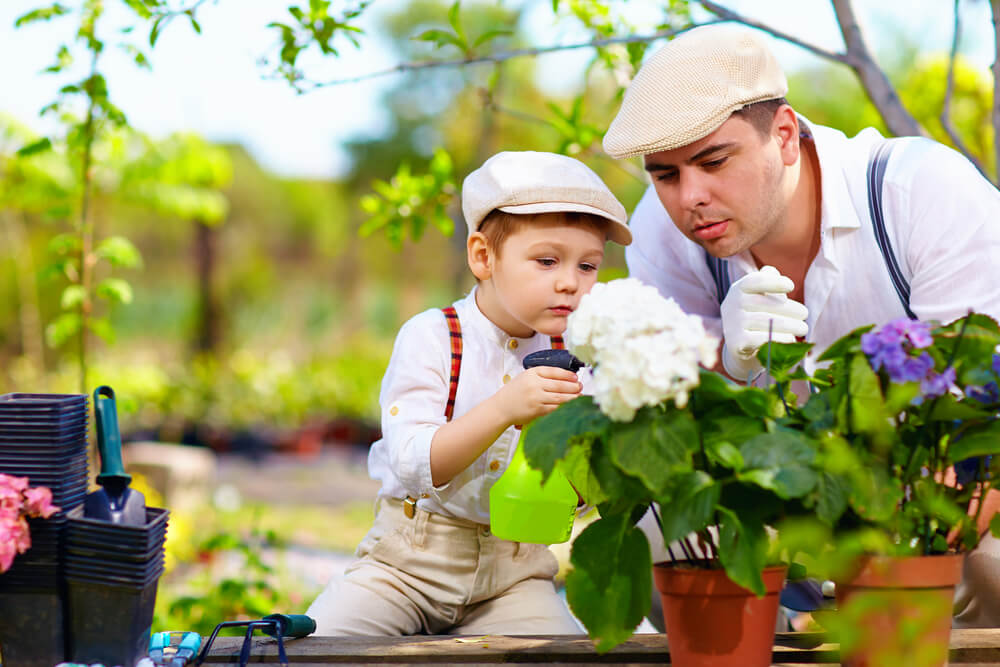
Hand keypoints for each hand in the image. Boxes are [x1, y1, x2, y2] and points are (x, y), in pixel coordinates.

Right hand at [494, 366, 580, 425]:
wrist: (501, 407)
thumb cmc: (514, 392)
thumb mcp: (525, 377)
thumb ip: (542, 375)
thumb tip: (566, 378)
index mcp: (532, 373)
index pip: (555, 371)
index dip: (568, 375)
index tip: (575, 377)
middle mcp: (534, 384)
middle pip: (560, 385)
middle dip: (574, 387)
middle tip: (580, 387)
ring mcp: (536, 398)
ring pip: (560, 397)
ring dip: (573, 397)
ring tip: (579, 396)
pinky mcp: (537, 410)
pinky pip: (555, 408)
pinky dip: (565, 407)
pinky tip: (570, 406)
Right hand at [720, 265, 808, 380]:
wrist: (741, 346)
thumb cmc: (756, 316)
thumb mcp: (759, 296)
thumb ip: (767, 281)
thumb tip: (772, 271)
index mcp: (738, 289)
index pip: (755, 281)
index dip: (773, 282)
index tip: (791, 286)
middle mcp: (731, 304)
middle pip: (764, 303)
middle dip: (789, 308)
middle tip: (805, 314)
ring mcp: (732, 324)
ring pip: (766, 322)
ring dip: (790, 325)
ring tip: (803, 329)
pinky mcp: (736, 343)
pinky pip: (763, 339)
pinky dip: (780, 339)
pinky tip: (791, 339)